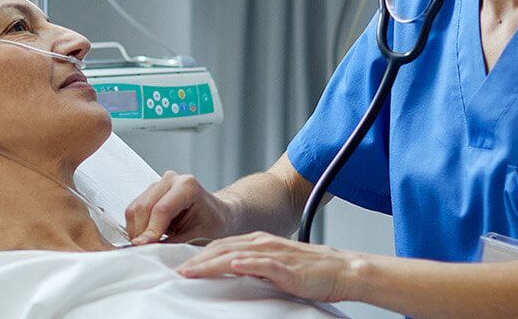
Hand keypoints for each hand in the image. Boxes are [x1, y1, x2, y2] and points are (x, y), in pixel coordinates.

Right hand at [124, 170, 236, 245]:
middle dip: (140, 232)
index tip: (143, 247)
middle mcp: (171, 179)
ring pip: (135, 208)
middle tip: (142, 251)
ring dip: (136, 229)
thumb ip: (173, 242)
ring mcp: (159, 183)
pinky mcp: (150, 191)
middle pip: (144, 207)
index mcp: (187, 186)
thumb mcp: (199, 236)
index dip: (150, 231)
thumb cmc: (214, 224)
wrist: (219, 213)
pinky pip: (134, 209)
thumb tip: (147, 249)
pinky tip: (146, 237)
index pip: (161, 209)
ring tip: (146, 246)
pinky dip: (136, 226)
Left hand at [175, 232, 364, 302]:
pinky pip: (262, 264)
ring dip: (211, 263)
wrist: (340, 270)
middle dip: (197, 260)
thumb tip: (230, 274)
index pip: (221, 246)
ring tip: (192, 271)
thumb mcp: (274, 267)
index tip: (181, 265)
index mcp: (258, 242)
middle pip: (222, 249)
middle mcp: (262, 243)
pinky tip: (231, 267)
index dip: (199, 255)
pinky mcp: (286, 267)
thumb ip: (252, 267)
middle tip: (177, 270)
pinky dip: (245, 265)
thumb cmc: (309, 271)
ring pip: (235, 255)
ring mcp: (274, 254)